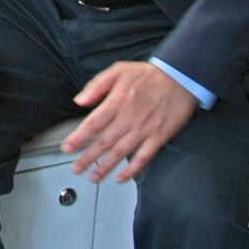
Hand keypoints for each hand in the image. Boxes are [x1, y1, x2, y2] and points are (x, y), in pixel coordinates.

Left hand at [62, 61, 198, 182]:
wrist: (180, 77)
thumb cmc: (148, 74)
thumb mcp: (118, 70)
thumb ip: (96, 85)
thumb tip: (80, 101)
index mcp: (117, 102)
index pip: (92, 124)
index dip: (78, 138)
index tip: (67, 148)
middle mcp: (128, 118)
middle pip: (104, 142)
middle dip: (87, 158)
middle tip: (76, 168)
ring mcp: (144, 129)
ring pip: (120, 153)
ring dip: (105, 167)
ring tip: (93, 177)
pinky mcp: (159, 137)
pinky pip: (143, 157)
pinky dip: (132, 170)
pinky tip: (121, 178)